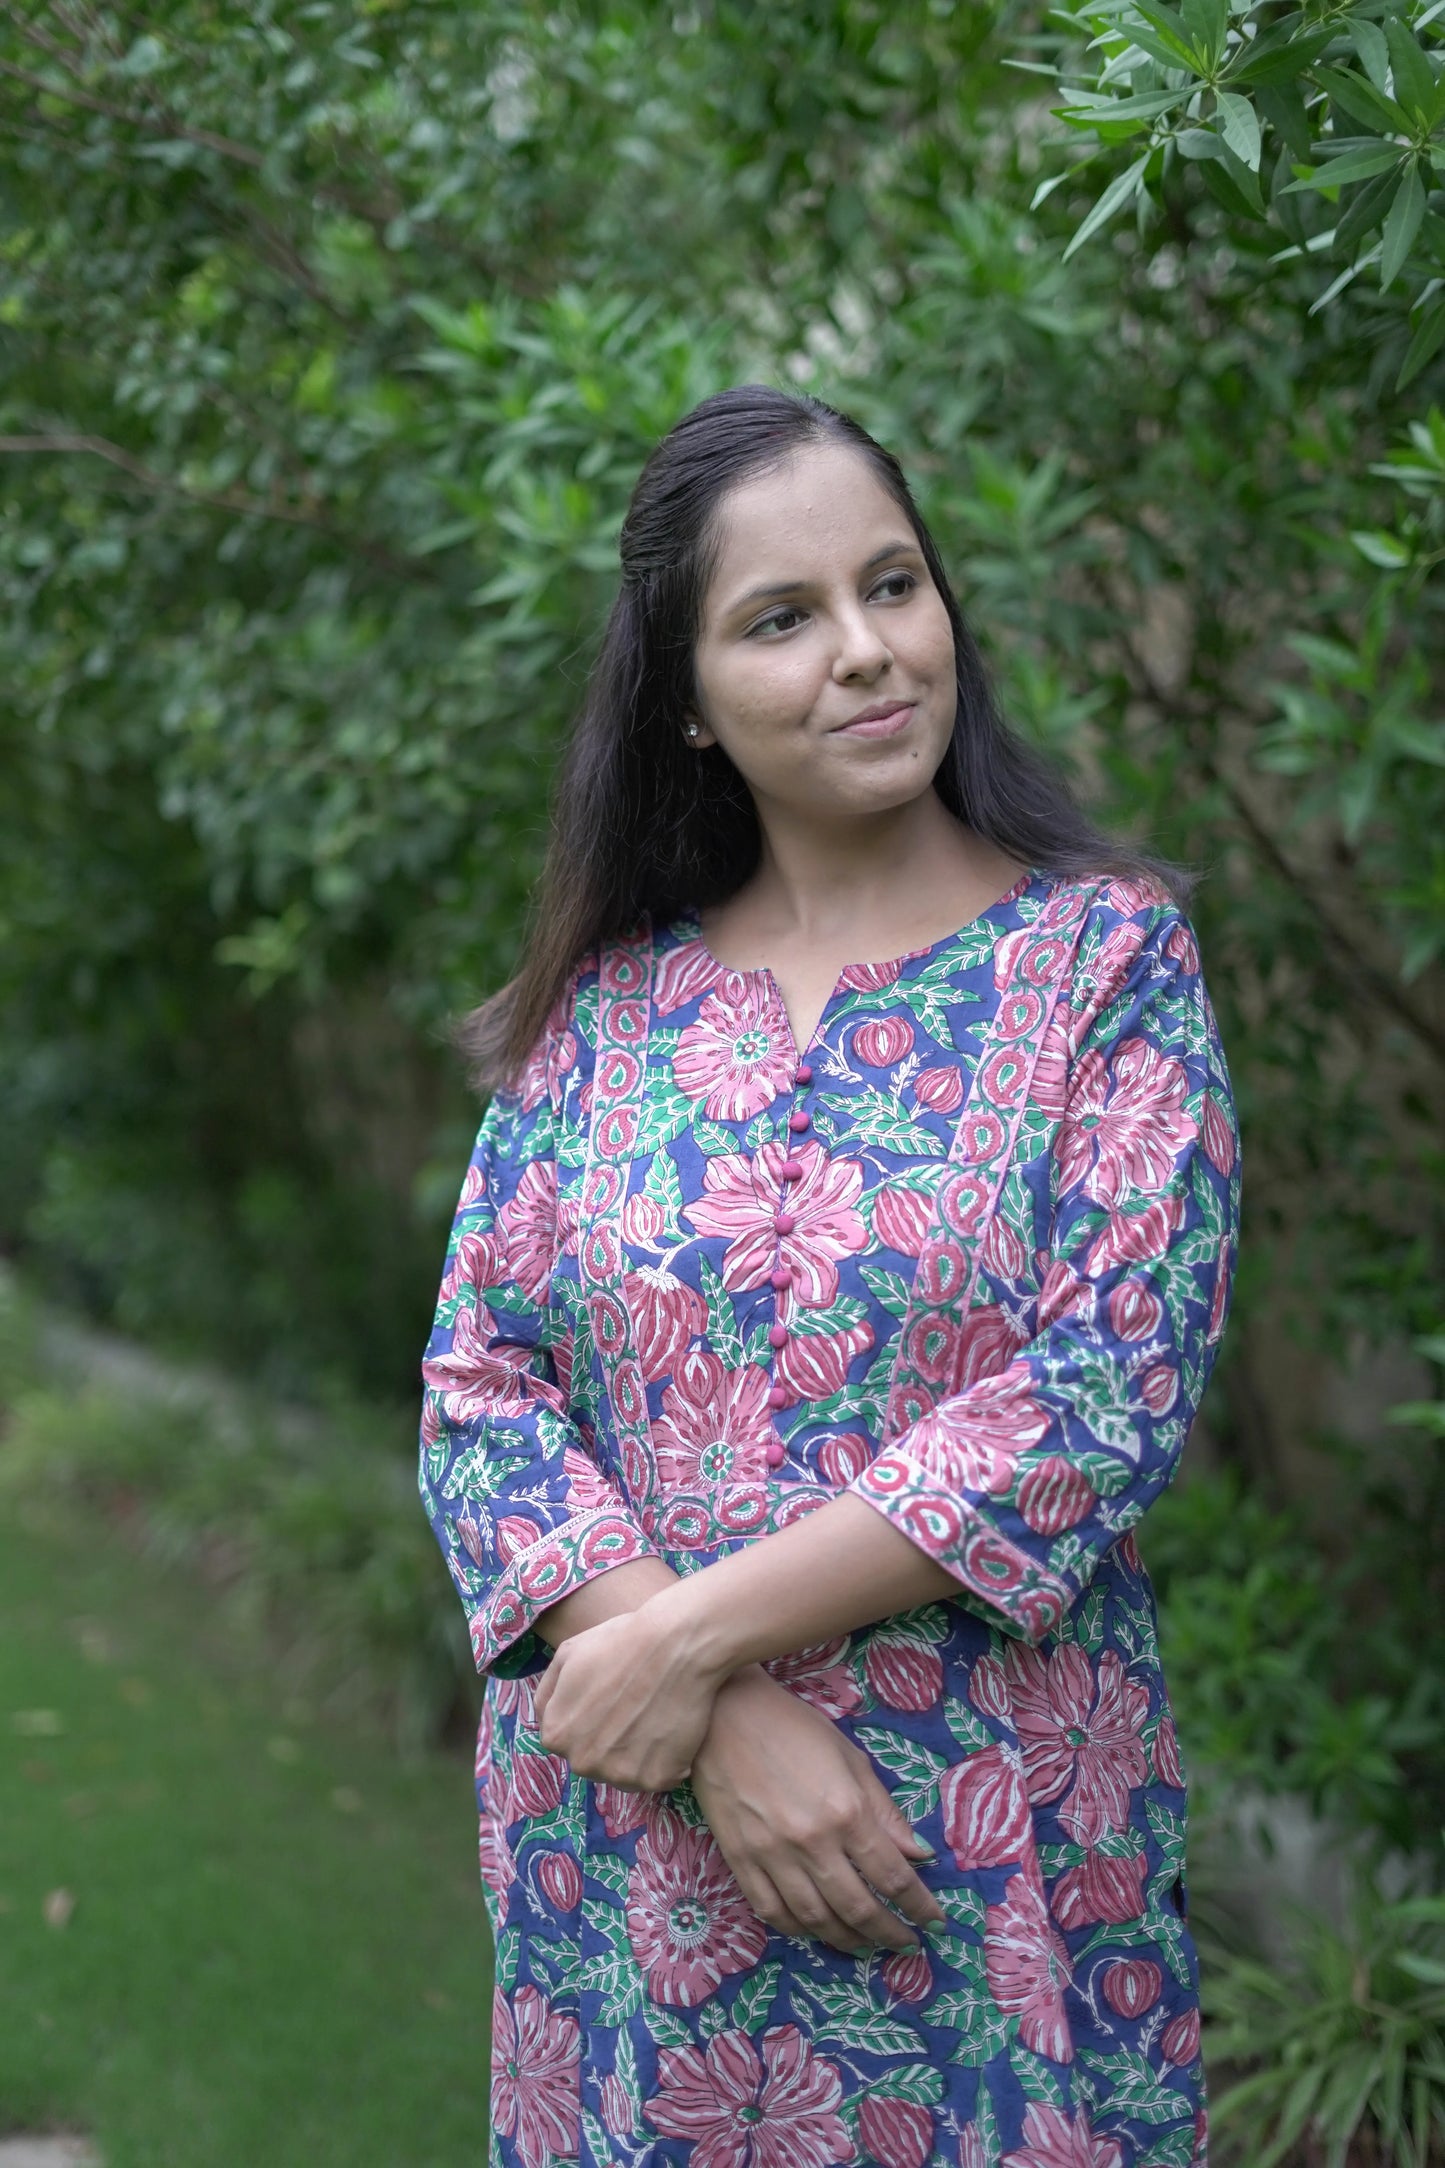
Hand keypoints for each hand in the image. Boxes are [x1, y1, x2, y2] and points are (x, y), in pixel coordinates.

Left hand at [533, 1604, 724, 1790]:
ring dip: (636, 1756)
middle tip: (633, 1709)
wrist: (675, 1644)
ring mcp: (620, 1775)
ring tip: (653, 1719)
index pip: (566, 1739)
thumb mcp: (567, 1654)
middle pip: (594, 1760)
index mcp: (557, 1736)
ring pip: (624, 1774)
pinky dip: (666, 1761)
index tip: (609, 1700)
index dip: (588, 1718)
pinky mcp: (657, 1779)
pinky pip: (657, 1777)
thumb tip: (545, 1720)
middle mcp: (583, 1763)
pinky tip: (672, 1730)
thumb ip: (547, 1694)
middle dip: (609, 1741)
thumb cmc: (620, 1643)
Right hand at [689, 1666, 946, 1955]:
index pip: (893, 1876)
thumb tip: (918, 1855)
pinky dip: (799, 1930)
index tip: (935, 1923)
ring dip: (847, 1941)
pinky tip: (816, 1931)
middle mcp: (812, 1842)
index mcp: (846, 1812)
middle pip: (858, 1908)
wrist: (723, 1716)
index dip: (919, 1906)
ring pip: (816, 1919)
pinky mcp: (740, 1861)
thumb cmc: (794, 1728)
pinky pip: (772, 1912)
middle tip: (905, 1944)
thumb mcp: (850, 1759)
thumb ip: (884, 1811)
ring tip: (866, 1946)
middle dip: (889, 1933)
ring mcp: (772, 1856)